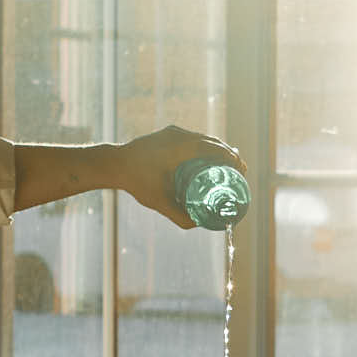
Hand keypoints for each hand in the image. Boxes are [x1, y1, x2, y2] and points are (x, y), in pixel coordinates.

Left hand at [119, 125, 245, 229]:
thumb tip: (199, 224)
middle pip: (213, 142)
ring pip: (204, 138)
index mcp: (182, 147)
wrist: (115, 163)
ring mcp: (174, 132)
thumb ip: (179, 216)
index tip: (241, 171)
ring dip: (218, 149)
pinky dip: (205, 146)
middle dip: (229, 155)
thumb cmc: (137, 181)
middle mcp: (180, 135)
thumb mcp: (159, 201)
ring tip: (228, 165)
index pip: (215, 149)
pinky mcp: (168, 133)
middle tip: (238, 172)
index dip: (232, 159)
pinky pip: (193, 137)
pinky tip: (210, 156)